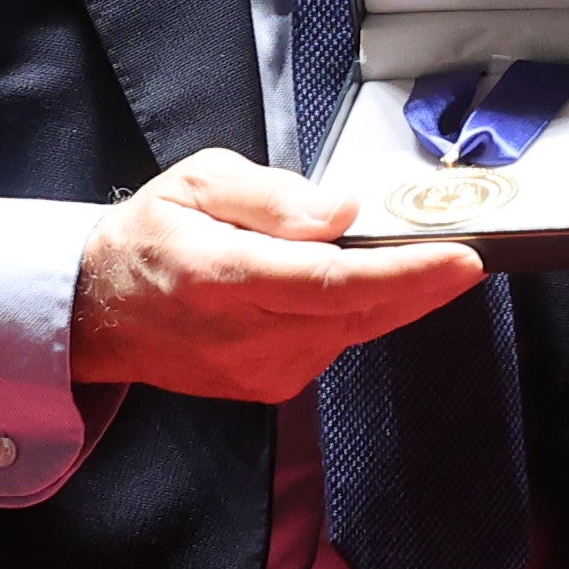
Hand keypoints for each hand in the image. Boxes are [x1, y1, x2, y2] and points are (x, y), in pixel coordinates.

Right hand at [70, 151, 487, 403]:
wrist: (101, 311)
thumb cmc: (151, 238)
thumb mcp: (198, 181)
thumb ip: (271, 195)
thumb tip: (339, 212)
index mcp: (223, 277)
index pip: (332, 281)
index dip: (405, 272)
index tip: (462, 258)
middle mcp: (246, 335)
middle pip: (360, 311)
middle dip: (422, 283)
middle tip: (467, 254)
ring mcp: (261, 370)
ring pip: (355, 329)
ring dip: (387, 294)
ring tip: (385, 256)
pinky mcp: (272, 387)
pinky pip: (335, 343)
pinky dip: (353, 312)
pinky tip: (335, 286)